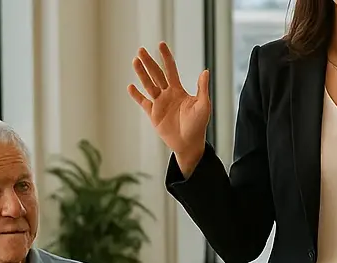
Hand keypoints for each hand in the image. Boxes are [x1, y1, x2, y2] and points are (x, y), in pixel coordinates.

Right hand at [129, 42, 211, 174]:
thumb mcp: (203, 105)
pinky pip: (143, 102)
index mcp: (178, 90)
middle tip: (141, 50)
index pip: (170, 70)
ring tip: (135, 61)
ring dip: (141, 73)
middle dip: (149, 62)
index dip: (166, 57)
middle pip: (156, 74)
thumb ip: (202, 88)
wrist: (189, 143)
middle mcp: (167, 94)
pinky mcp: (153, 114)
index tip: (160, 44)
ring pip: (148, 85)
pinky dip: (136, 95)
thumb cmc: (198, 125)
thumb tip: (206, 71)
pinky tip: (131, 86)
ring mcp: (159, 103)